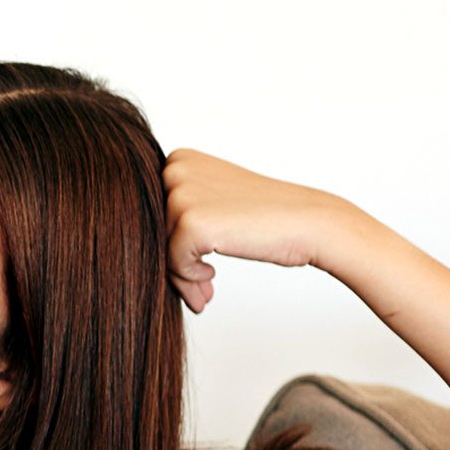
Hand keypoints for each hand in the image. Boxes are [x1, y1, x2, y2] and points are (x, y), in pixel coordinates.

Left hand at [162, 149, 357, 312]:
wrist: (308, 222)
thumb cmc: (263, 219)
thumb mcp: (213, 205)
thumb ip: (177, 217)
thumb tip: (141, 255)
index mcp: (178, 159)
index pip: (150, 212)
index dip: (167, 244)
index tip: (191, 265)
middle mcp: (175, 169)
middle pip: (150, 230)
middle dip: (172, 265)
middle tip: (199, 288)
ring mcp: (181, 192)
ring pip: (158, 249)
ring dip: (181, 277)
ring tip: (205, 290)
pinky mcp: (190, 220)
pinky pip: (172, 262)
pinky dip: (189, 278)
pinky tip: (212, 276)